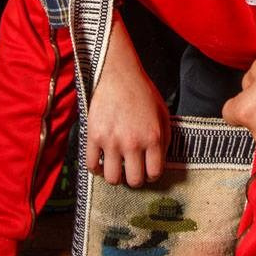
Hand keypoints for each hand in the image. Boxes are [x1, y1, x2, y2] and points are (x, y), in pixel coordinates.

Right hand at [86, 14, 170, 186]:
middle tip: (132, 170)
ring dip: (115, 176)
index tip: (147, 171)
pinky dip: (96, 168)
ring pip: (112, 178)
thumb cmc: (142, 92)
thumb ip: (164, 140)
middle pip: (133, 181)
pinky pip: (91, 165)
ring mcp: (112, 141)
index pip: (154, 174)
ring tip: (116, 167)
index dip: (151, 175)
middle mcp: (133, 143)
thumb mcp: (163, 114)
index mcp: (153, 137)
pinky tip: (101, 162)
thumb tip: (159, 162)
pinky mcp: (94, 136)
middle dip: (134, 178)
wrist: (118, 74)